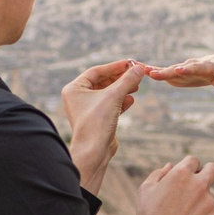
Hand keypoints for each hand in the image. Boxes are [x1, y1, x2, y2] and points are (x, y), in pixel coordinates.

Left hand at [62, 60, 145, 193]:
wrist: (94, 152)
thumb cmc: (97, 123)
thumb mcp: (113, 96)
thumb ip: (127, 80)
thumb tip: (139, 68)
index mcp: (74, 89)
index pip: (96, 71)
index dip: (114, 66)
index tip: (130, 63)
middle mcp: (78, 98)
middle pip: (102, 82)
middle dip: (120, 78)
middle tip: (135, 74)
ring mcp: (87, 110)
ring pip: (107, 94)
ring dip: (122, 89)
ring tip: (136, 86)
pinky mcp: (96, 120)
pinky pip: (109, 106)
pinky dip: (120, 102)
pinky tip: (131, 100)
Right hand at [134, 156, 213, 214]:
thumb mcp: (146, 189)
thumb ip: (158, 174)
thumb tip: (169, 166)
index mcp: (181, 174)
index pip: (193, 160)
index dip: (189, 166)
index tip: (187, 173)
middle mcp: (199, 184)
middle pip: (213, 169)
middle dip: (208, 171)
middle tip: (200, 181)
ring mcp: (209, 201)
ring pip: (209, 196)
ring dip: (200, 201)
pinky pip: (211, 213)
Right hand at [146, 55, 213, 89]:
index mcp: (208, 65)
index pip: (198, 68)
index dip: (188, 69)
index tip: (178, 70)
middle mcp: (194, 64)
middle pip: (181, 69)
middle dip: (168, 71)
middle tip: (154, 73)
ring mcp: (185, 68)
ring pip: (172, 70)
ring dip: (159, 71)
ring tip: (145, 71)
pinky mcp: (179, 73)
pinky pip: (167, 72)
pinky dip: (157, 71)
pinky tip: (144, 71)